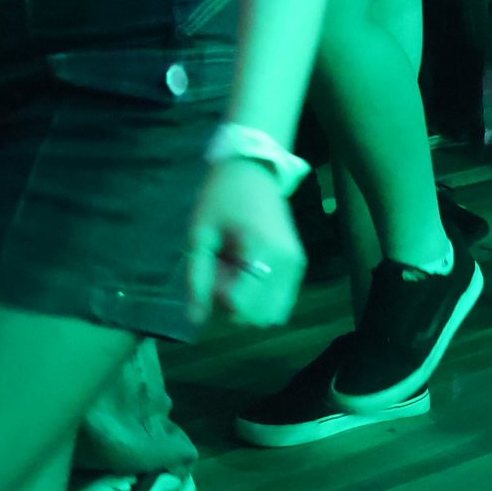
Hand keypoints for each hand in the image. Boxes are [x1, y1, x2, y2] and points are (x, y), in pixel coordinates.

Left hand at [187, 157, 303, 330]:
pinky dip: (259, 294)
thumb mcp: (200, 235)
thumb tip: (194, 321)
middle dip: (233, 302)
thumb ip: (198, 278)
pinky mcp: (297, 263)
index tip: (212, 270)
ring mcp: (297, 264)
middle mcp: (289, 263)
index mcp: (265, 251)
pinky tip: (246, 270)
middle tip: (221, 270)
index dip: (218, 296)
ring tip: (234, 269)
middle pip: (258, 314)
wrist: (253, 170)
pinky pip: (279, 300)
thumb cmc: (222, 197)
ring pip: (271, 312)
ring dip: (247, 300)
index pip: (242, 305)